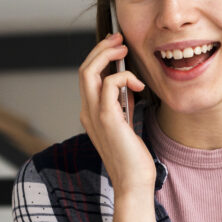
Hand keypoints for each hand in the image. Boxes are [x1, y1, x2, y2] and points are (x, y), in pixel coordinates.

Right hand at [78, 33, 154, 193]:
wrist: (134, 182)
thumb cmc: (133, 157)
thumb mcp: (127, 123)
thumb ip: (123, 104)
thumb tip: (128, 84)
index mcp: (90, 113)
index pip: (87, 77)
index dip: (99, 57)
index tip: (117, 46)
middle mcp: (87, 112)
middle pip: (83, 69)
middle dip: (101, 49)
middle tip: (119, 39)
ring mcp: (94, 115)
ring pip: (88, 72)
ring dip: (106, 55)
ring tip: (124, 49)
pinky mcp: (107, 119)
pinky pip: (108, 85)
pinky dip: (123, 77)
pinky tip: (138, 85)